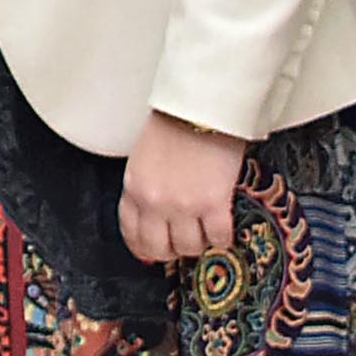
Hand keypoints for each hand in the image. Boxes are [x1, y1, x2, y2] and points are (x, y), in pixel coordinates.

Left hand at [119, 112, 249, 264]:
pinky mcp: (213, 203)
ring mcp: (183, 205)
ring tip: (205, 231)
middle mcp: (154, 201)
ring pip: (189, 247)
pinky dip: (222, 237)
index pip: (131, 233)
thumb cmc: (176, 122)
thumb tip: (154, 216)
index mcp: (134, 187)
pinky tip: (223, 228)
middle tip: (183, 244)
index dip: (144, 247)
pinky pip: (218, 237)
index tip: (153, 250)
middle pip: (158, 249)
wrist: (203, 105)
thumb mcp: (145, 157)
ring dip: (199, 243)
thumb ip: (146, 186)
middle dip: (171, 251)